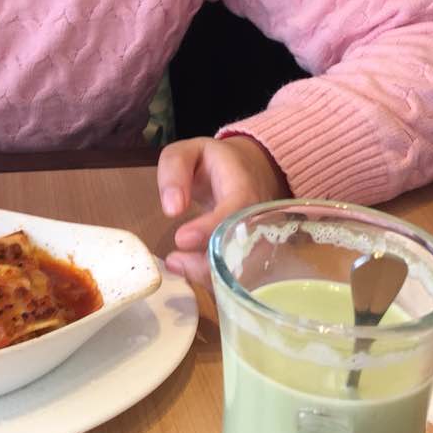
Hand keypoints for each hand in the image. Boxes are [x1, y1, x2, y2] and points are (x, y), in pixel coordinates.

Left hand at [157, 135, 287, 288]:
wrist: (245, 170)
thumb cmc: (212, 163)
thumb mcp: (188, 152)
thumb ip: (174, 170)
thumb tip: (172, 208)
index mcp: (244, 185)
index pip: (237, 207)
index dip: (212, 226)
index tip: (182, 237)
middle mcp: (260, 217)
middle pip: (244, 247)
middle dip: (209, 261)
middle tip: (175, 261)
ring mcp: (260, 240)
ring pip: (243, 269)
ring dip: (209, 275)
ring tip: (177, 265)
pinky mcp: (253, 256)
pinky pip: (237, 275)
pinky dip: (213, 280)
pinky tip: (187, 271)